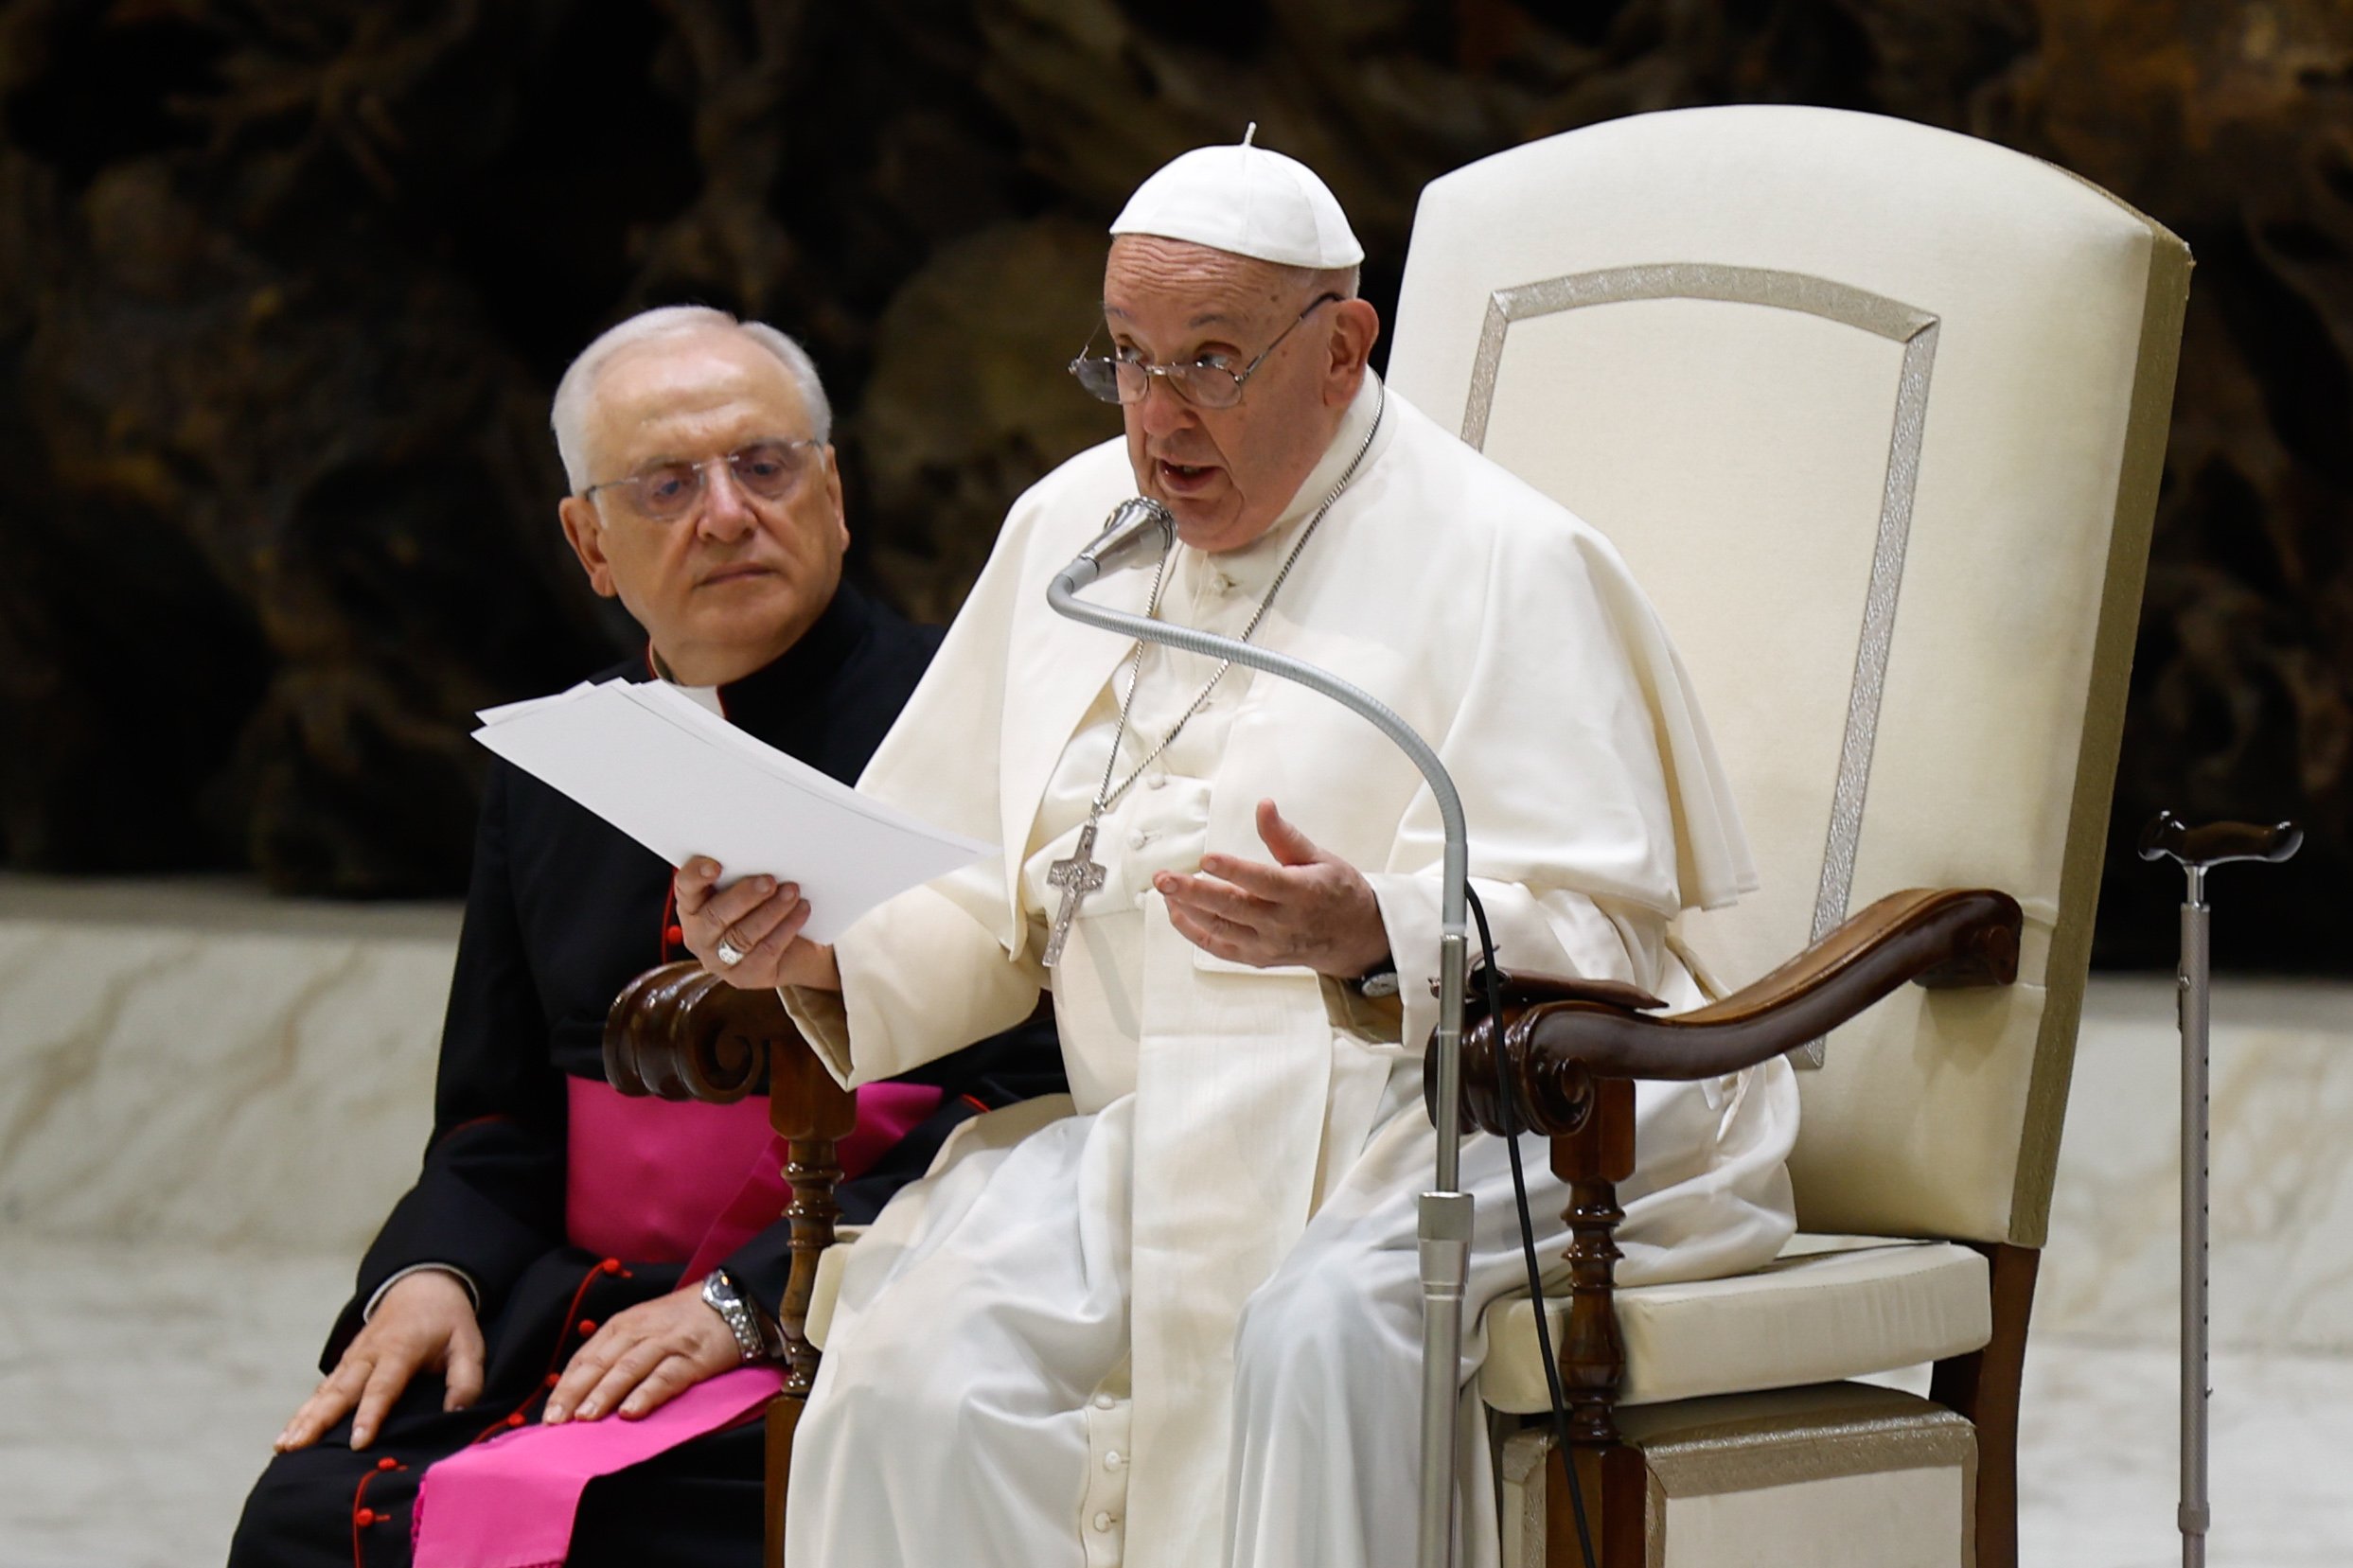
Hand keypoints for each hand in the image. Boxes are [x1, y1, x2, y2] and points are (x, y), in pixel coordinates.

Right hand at [276, 1269, 483, 1451]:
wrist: (422, 1284)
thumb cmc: (447, 1320)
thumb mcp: (469, 1343)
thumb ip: (466, 1378)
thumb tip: (458, 1411)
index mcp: (400, 1349)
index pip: (383, 1386)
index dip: (371, 1414)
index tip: (358, 1442)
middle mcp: (369, 1354)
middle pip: (341, 1391)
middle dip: (318, 1420)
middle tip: (297, 1447)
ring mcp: (353, 1357)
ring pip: (325, 1391)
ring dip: (303, 1418)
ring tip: (283, 1446)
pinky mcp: (346, 1362)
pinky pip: (323, 1389)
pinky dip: (304, 1410)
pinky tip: (288, 1433)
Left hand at [543, 1286, 743, 1423]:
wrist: (736, 1299)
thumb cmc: (684, 1319)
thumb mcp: (646, 1326)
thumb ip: (618, 1351)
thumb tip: (583, 1390)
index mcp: (624, 1324)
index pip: (587, 1356)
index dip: (566, 1384)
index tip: (548, 1414)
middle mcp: (641, 1330)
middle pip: (601, 1362)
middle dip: (575, 1392)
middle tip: (555, 1422)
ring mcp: (668, 1342)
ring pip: (629, 1368)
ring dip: (604, 1393)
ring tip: (585, 1419)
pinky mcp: (695, 1357)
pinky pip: (667, 1377)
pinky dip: (647, 1394)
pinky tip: (631, 1412)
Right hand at [674, 858, 838, 990]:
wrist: (794, 948)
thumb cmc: (763, 908)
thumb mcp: (749, 889)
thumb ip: (743, 873)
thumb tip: (762, 853)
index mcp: (693, 906)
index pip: (685, 888)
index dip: (696, 876)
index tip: (715, 865)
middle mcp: (699, 935)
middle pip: (715, 915)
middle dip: (744, 896)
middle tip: (769, 880)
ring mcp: (718, 960)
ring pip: (742, 935)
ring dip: (771, 910)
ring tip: (792, 892)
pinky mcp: (744, 977)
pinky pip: (765, 952)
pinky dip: (786, 928)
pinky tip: (801, 910)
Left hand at [1154, 799, 1389, 977]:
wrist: (1354, 938)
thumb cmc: (1336, 893)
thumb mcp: (1319, 857)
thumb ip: (1285, 835)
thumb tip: (1263, 806)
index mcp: (1301, 893)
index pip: (1262, 882)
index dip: (1233, 871)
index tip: (1207, 858)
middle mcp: (1282, 923)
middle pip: (1232, 908)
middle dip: (1194, 892)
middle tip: (1165, 878)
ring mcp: (1267, 944)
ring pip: (1220, 929)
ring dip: (1187, 909)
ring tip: (1165, 888)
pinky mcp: (1257, 957)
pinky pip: (1218, 948)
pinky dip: (1193, 931)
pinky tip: (1176, 911)